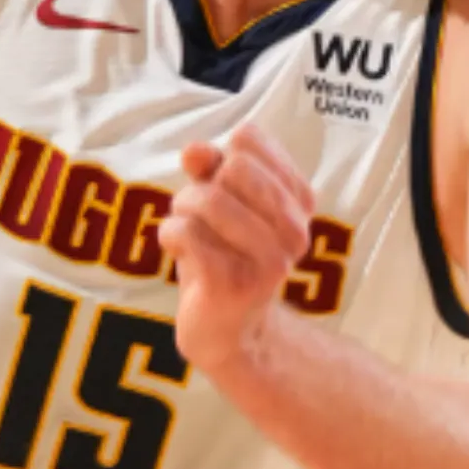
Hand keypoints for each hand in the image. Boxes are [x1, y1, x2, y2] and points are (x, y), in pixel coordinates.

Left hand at [158, 126, 314, 373]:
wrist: (228, 328)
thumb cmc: (224, 254)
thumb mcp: (219, 202)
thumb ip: (209, 168)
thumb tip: (194, 150)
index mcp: (298, 202)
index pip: (250, 139)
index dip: (222, 156)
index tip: (222, 186)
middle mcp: (295, 231)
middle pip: (232, 168)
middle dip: (201, 186)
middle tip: (200, 215)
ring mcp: (268, 260)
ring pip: (206, 199)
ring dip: (182, 211)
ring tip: (188, 234)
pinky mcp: (234, 284)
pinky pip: (184, 232)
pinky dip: (169, 235)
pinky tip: (178, 251)